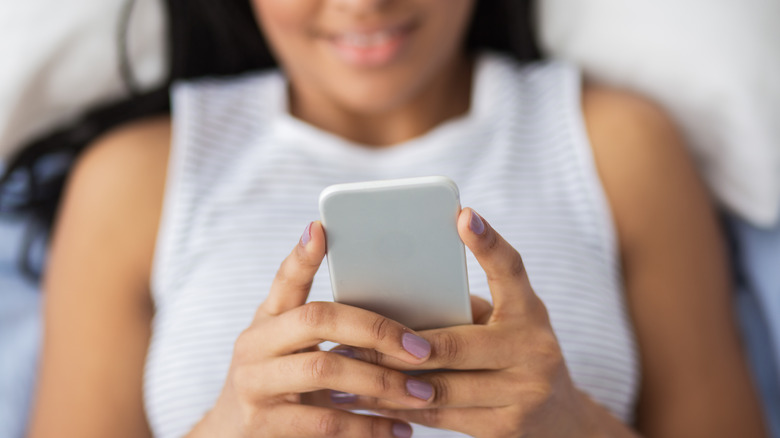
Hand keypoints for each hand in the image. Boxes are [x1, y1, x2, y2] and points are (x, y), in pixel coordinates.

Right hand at [188, 221, 439, 437]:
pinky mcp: (264, 425)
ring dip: (381, 381)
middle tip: (422, 348)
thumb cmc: (277, 384)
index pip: (285, 281)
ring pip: (324, 369)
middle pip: (317, 320)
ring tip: (421, 391)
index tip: (321, 229)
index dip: (302, 256)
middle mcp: (255, 345)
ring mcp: (255, 385)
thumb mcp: (288, 349)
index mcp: (267, 320)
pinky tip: (399, 429)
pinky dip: (368, 427)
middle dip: (376, 330)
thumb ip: (324, 329)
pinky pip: (326, 422)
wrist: (230, 437)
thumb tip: (394, 312)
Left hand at [337, 209, 606, 437]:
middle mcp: (533, 350)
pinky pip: (438, 415)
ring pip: (437, 386)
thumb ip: (463, 310)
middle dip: (395, 343)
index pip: (511, 270)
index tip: (462, 215)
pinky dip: (398, 406)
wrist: (560, 420)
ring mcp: (522, 393)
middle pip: (453, 343)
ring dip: (384, 379)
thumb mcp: (504, 323)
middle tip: (350, 334)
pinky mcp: (503, 429)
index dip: (488, 242)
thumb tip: (395, 295)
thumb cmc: (515, 354)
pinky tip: (365, 399)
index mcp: (530, 313)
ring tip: (344, 367)